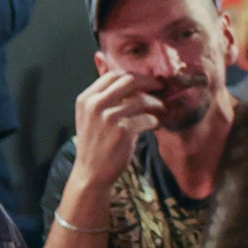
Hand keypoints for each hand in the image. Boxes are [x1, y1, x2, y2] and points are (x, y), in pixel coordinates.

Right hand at [71, 70, 160, 187]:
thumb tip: (131, 80)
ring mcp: (108, 117)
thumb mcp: (90, 116)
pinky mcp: (122, 131)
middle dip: (148, 82)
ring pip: (141, 99)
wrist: (91, 173)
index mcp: (86, 98)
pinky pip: (147, 118)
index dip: (134, 75)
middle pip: (129, 81)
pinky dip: (154, 120)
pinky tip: (154, 125)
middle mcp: (95, 105)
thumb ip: (105, 97)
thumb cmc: (95, 142)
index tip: (146, 80)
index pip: (113, 74)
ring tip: (161, 109)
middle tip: (160, 87)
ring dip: (155, 103)